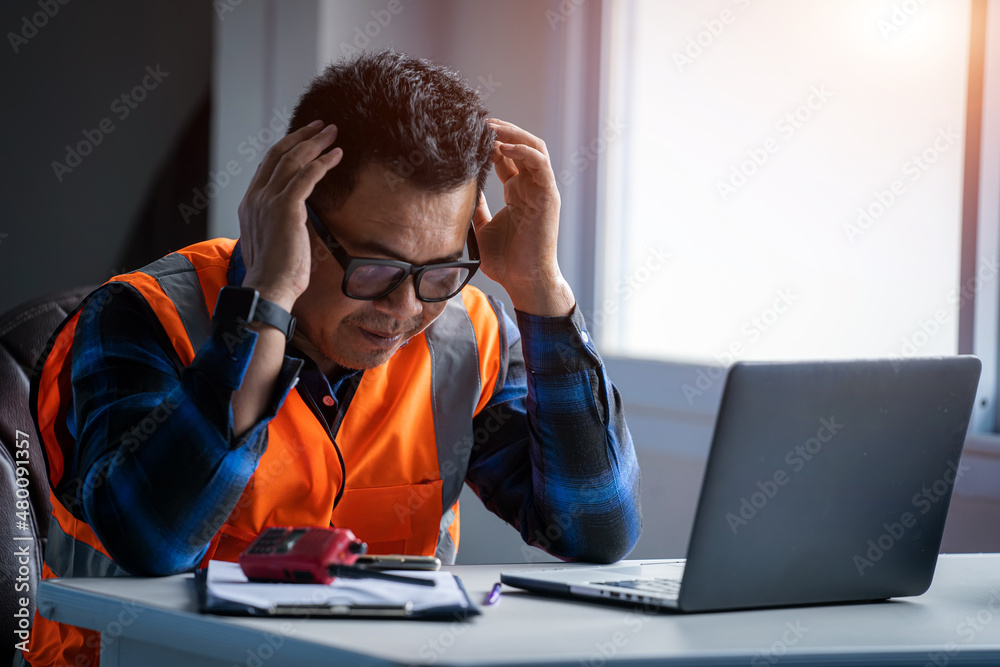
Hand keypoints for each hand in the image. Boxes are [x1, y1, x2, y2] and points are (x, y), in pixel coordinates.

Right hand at [237, 121, 342, 309]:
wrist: (269, 289)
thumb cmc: (276, 274)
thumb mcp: (273, 241)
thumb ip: (279, 223)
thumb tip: (294, 219)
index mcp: (250, 204)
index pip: (267, 166)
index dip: (287, 148)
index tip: (304, 139)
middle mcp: (256, 197)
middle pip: (278, 154)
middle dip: (301, 136)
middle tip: (322, 126)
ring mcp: (268, 200)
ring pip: (293, 160)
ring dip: (315, 143)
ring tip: (333, 132)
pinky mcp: (285, 208)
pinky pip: (306, 176)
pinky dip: (323, 162)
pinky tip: (337, 155)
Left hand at [475, 118, 574, 316]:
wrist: (525, 281)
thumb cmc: (506, 261)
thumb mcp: (481, 228)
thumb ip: (476, 207)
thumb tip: (459, 191)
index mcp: (517, 192)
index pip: (505, 156)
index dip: (489, 142)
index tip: (467, 132)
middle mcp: (531, 187)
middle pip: (520, 145)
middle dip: (501, 130)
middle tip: (478, 121)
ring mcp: (542, 190)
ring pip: (533, 147)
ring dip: (512, 133)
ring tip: (491, 127)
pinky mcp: (548, 196)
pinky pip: (540, 164)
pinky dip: (523, 150)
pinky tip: (503, 147)